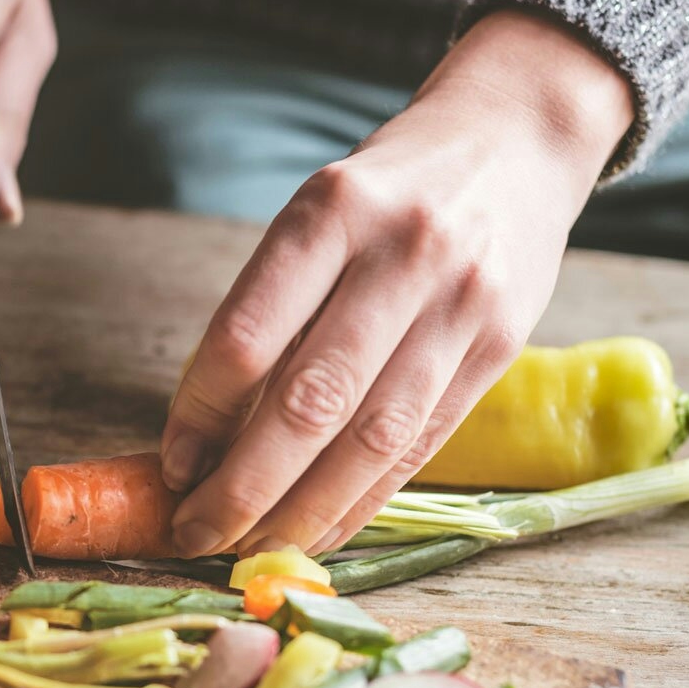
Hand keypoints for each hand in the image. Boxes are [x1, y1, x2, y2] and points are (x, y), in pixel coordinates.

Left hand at [161, 10, 635, 556]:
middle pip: (309, 401)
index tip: (171, 465)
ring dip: (303, 511)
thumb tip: (205, 437)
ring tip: (251, 548)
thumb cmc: (387, 190)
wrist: (516, 139)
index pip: (246, 335)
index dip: (199, 414)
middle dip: (243, 486)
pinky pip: (421, 447)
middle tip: (197, 533)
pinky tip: (320, 530)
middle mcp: (402, 254)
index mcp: (332, 210)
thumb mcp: (317, 215)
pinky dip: (362, 500)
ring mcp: (461, 303)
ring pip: (371, 438)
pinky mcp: (502, 346)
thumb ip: (271, 311)